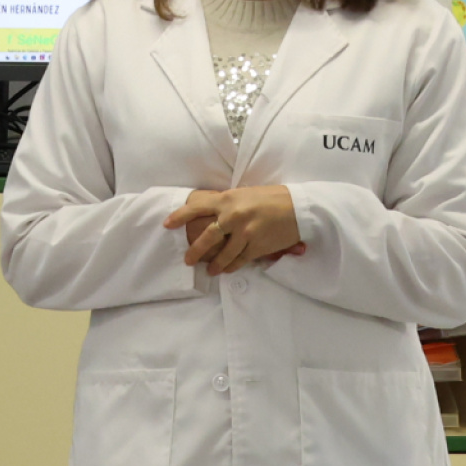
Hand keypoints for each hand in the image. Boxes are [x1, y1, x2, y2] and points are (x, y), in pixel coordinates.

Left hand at [165, 186, 305, 274]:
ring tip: (210, 271)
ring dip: (214, 265)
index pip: (196, 208)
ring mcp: (245, 233)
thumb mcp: (244, 194)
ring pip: (223, 254)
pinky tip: (226, 270)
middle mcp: (233, 216)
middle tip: (188, 260)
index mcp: (227, 200)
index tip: (167, 224)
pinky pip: (238, 261)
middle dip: (195, 251)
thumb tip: (209, 211)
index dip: (179, 216)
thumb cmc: (271, 198)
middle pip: (206, 237)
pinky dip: (231, 266)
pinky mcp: (256, 247)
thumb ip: (226, 204)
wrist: (297, 208)